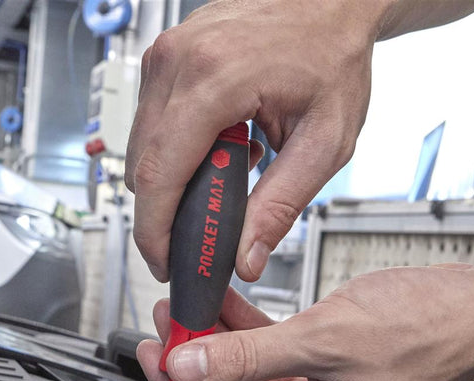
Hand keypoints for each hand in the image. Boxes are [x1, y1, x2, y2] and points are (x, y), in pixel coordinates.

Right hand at [126, 0, 390, 282]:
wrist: (332, 1)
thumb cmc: (333, 55)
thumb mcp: (324, 142)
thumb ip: (281, 205)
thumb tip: (246, 257)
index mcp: (212, 78)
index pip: (159, 176)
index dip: (155, 233)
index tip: (166, 263)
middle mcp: (177, 61)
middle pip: (142, 167)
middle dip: (164, 214)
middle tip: (202, 235)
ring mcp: (165, 55)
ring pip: (140, 147)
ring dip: (173, 178)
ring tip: (227, 175)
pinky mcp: (163, 56)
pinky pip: (150, 122)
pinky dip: (175, 148)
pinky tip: (220, 145)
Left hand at [136, 266, 473, 380]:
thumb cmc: (427, 332)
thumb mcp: (321, 341)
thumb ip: (247, 357)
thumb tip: (188, 366)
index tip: (158, 350)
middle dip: (195, 358)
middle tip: (168, 320)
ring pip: (248, 373)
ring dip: (217, 340)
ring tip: (188, 304)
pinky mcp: (326, 369)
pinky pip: (273, 354)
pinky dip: (248, 331)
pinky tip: (224, 304)